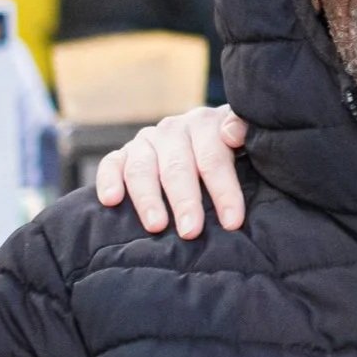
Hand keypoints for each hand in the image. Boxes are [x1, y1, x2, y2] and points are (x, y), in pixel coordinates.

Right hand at [94, 106, 247, 237]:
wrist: (205, 136)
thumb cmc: (231, 149)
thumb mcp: (248, 138)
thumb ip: (243, 131)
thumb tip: (231, 134)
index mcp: (205, 125)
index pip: (214, 159)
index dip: (224, 191)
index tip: (232, 222)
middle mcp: (173, 130)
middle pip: (177, 167)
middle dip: (185, 201)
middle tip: (191, 232)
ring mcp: (146, 141)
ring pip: (142, 168)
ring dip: (148, 198)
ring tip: (156, 225)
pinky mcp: (124, 154)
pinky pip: (111, 164)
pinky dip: (108, 180)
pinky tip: (111, 200)